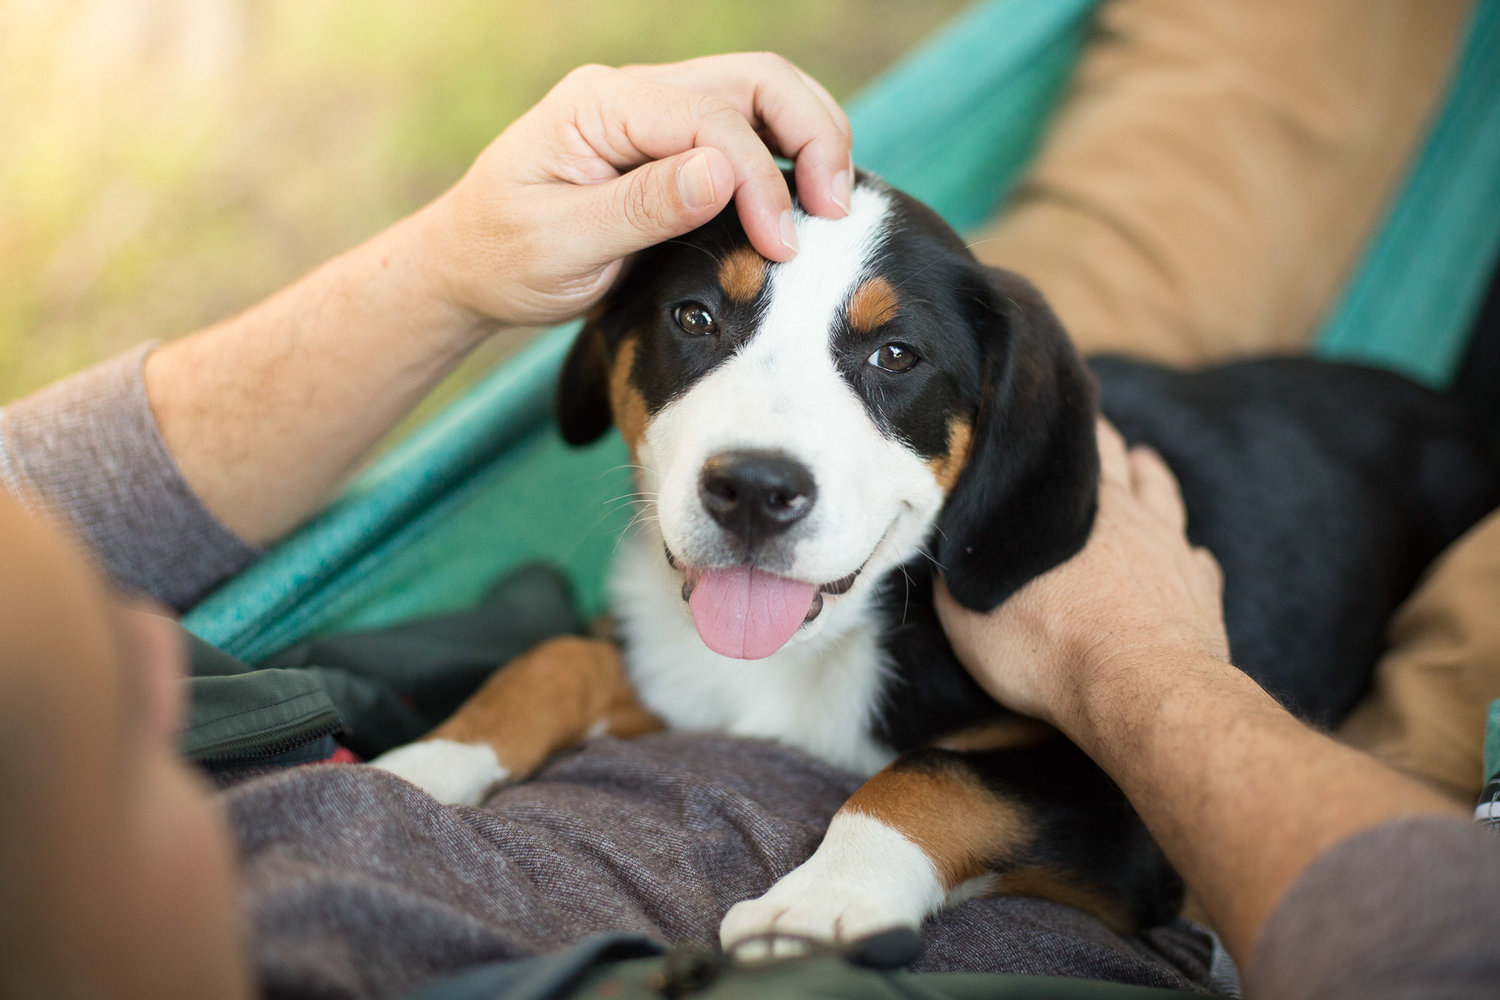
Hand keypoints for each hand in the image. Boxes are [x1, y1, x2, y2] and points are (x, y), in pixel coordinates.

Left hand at [413, 54, 853, 328]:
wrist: (469, 266)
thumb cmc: (503, 258)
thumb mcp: (561, 245)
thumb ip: (642, 207)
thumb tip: (721, 173)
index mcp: (600, 105)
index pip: (710, 119)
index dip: (760, 179)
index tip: (783, 247)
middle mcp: (634, 93)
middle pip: (755, 80)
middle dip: (811, 136)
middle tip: (835, 211)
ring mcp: (656, 113)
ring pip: (761, 95)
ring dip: (810, 139)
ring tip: (830, 206)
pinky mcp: (672, 143)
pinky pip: (748, 129)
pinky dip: (788, 157)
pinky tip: (802, 204)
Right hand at [934, 418, 1228, 726]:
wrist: (1140, 694)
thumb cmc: (1051, 650)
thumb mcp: (972, 620)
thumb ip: (955, 581)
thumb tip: (942, 557)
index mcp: (1079, 507)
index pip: (1073, 445)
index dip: (1058, 429)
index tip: (1045, 415)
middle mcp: (1134, 515)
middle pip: (1122, 459)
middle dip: (1104, 441)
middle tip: (1089, 431)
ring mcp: (1175, 552)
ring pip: (1166, 497)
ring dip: (1152, 477)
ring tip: (1144, 463)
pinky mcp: (1203, 594)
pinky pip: (1199, 562)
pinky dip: (1187, 554)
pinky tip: (1186, 557)